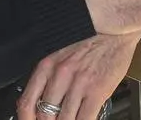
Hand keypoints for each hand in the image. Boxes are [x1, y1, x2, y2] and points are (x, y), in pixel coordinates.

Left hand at [16, 32, 140, 119]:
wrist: (113, 30)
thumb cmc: (89, 41)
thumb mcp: (60, 55)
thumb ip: (49, 78)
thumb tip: (43, 103)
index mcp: (47, 66)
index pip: (26, 103)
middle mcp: (60, 75)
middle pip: (45, 115)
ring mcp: (78, 84)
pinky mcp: (97, 91)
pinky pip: (85, 119)